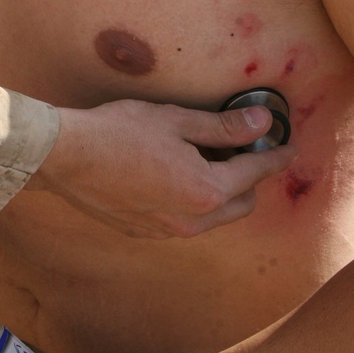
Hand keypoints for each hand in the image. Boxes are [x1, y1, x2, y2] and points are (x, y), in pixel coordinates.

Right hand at [31, 99, 294, 237]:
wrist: (66, 158)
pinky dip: (192, 203)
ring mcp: (166, 231)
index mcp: (206, 190)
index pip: (254, 172)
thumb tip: (263, 124)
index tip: (288, 148)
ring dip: (220, 194)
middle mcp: (191, 220)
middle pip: (240, 204)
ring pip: (213, 217)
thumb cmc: (119, 132)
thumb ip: (224, 127)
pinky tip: (175, 179)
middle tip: (246, 151)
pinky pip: (184, 221)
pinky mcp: (143, 232)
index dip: (274, 157)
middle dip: (250, 179)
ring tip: (210, 163)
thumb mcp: (177, 120)